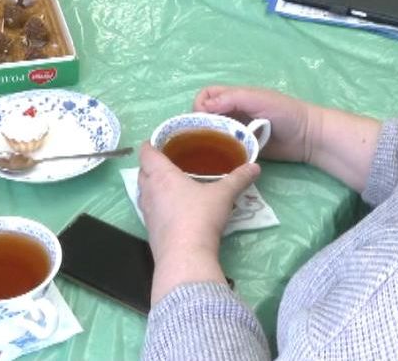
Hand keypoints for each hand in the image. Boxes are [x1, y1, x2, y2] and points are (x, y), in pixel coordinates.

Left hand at [137, 142, 258, 302]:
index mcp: (161, 175)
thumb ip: (238, 179)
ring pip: (143, 192)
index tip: (159, 141)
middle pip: (142, 171)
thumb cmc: (200, 217)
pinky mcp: (150, 231)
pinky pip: (149, 211)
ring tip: (170, 184)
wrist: (185, 256)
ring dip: (152, 186)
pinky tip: (172, 210)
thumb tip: (255, 167)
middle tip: (169, 161)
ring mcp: (146, 213)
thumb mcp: (223, 195)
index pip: (146, 153)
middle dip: (151, 165)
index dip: (150, 144)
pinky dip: (157, 205)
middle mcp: (149, 191)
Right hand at [193, 85, 314, 163]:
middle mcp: (233, 113)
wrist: (308, 137)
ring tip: (208, 152)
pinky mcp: (243, 148)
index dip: (200, 105)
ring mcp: (238, 132)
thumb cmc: (285, 112)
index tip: (202, 120)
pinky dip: (220, 153)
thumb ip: (232, 98)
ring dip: (209, 141)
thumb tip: (203, 107)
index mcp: (234, 97)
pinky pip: (225, 150)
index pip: (206, 96)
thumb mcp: (258, 99)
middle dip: (201, 126)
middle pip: (206, 116)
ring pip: (214, 134)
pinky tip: (218, 160)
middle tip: (205, 139)